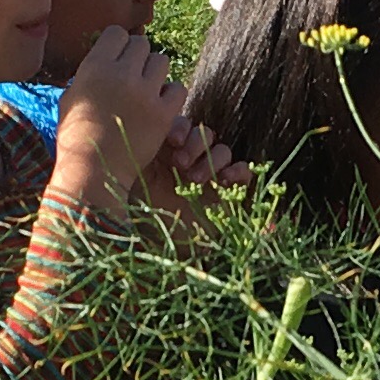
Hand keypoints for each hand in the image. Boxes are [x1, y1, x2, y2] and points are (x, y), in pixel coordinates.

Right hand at [50, 28, 177, 204]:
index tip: (118, 59)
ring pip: (162, 62)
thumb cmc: (76, 137)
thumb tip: (103, 57)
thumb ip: (88, 73)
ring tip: (146, 91)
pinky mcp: (163, 113)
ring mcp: (144, 93)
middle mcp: (121, 74)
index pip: (117, 33)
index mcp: (94, 67)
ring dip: (155, 73)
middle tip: (133, 77)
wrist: (93, 172)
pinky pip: (178, 88)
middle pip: (142, 44)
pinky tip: (159, 106)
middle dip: (138, 58)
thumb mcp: (70, 97)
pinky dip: (170, 95)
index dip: (119, 44)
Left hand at [138, 106, 244, 227]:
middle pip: (204, 133)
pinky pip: (243, 170)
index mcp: (170, 154)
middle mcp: (193, 161)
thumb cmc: (148, 222)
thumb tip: (136, 141)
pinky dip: (238, 170)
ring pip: (222, 150)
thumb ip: (139, 164)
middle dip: (194, 144)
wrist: (168, 252)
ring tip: (195, 180)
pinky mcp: (231, 191)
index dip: (180, 128)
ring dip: (211, 160)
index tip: (172, 141)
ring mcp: (213, 175)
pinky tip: (224, 181)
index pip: (182, 127)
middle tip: (180, 163)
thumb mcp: (137, 189)